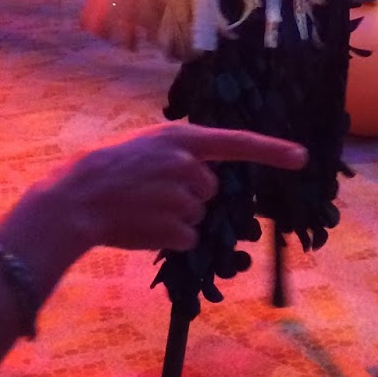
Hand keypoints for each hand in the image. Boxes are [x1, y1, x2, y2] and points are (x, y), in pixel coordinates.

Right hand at [46, 123, 308, 254]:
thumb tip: (208, 177)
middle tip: (152, 192)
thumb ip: (182, 154)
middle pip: (211, 189)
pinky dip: (170, 239)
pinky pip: (188, 239)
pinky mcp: (175, 228)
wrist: (76, 199)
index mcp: (181, 138)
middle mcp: (187, 164)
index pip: (237, 142)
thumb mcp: (149, 146)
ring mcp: (182, 197)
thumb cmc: (108, 170)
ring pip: (199, 216)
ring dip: (177, 218)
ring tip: (142, 208)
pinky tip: (144, 227)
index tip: (301, 157)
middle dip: (190, 195)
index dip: (272, 150)